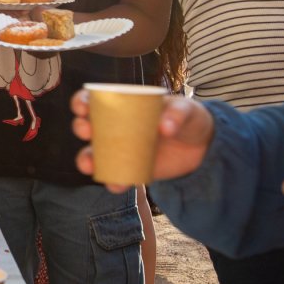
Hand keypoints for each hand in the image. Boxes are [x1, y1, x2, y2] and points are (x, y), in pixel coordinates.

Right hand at [71, 90, 214, 192]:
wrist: (202, 147)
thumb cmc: (188, 118)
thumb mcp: (186, 110)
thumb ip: (177, 114)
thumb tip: (164, 127)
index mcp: (123, 105)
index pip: (94, 100)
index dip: (82, 101)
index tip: (84, 106)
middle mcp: (115, 126)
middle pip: (87, 126)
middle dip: (81, 128)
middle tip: (88, 131)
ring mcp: (121, 149)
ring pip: (94, 154)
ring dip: (86, 159)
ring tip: (89, 165)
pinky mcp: (131, 169)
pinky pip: (116, 176)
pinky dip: (113, 181)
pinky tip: (115, 184)